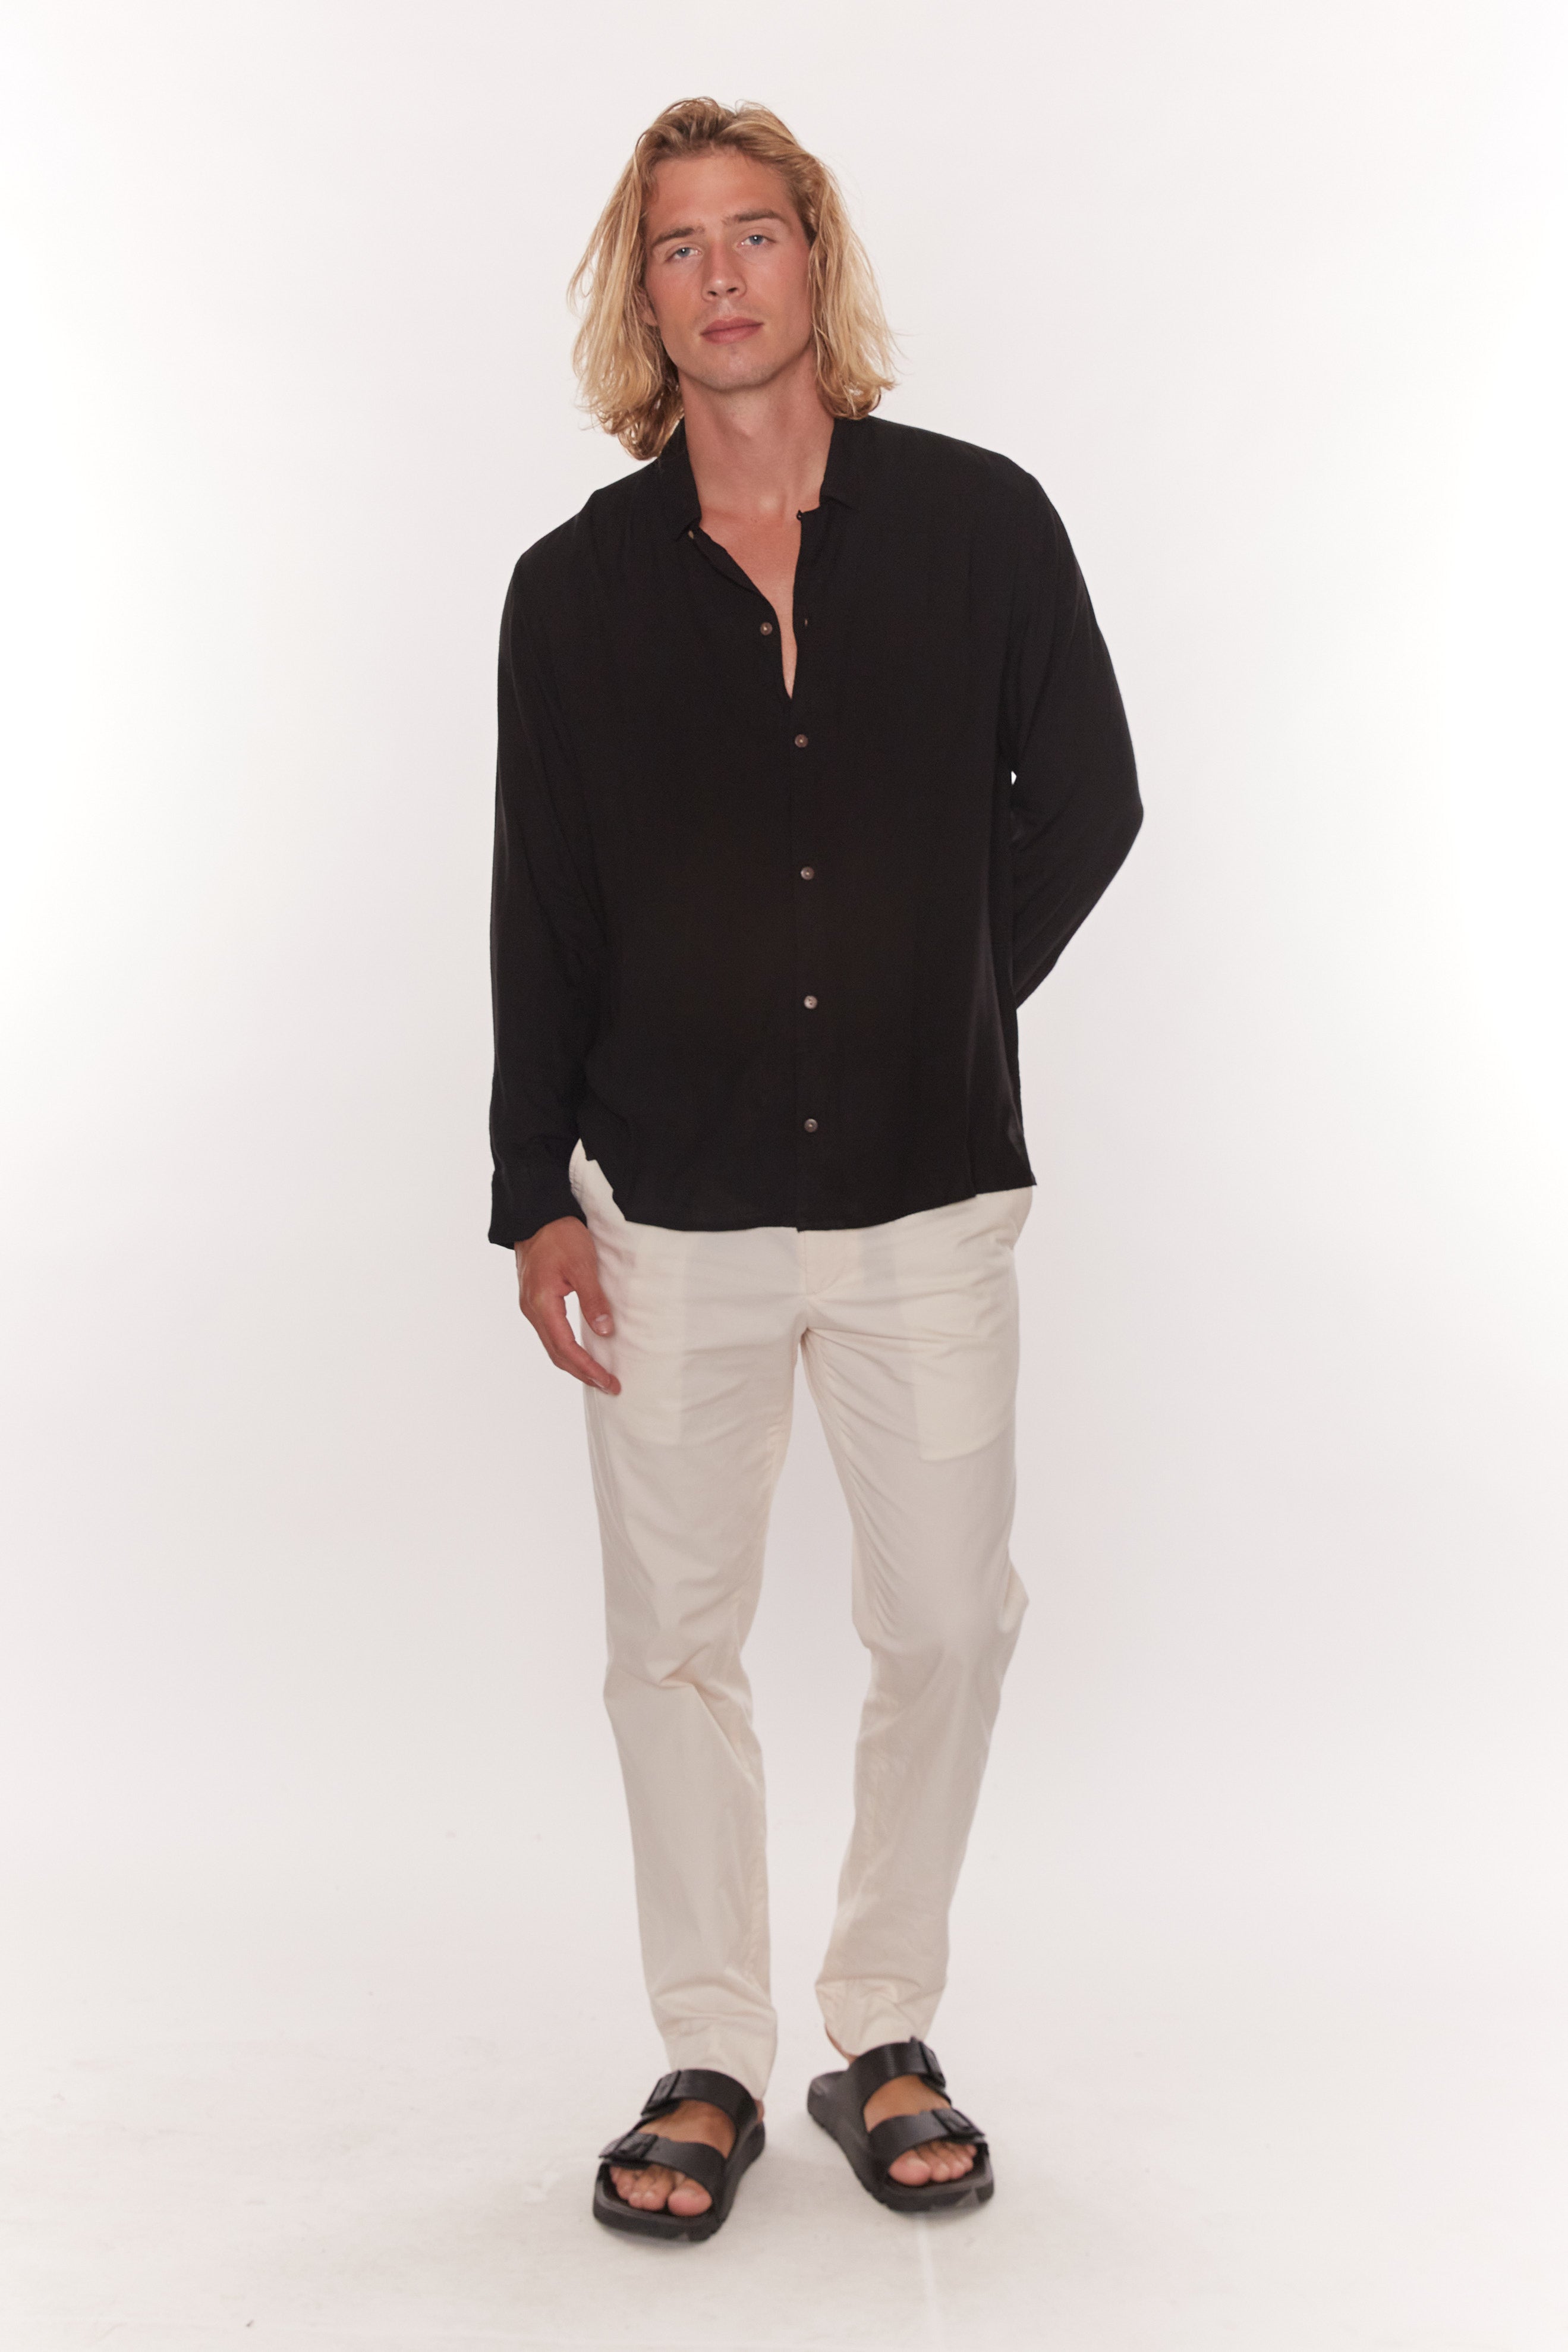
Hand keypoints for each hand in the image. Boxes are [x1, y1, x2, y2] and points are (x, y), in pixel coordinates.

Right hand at [514, 1218, 620, 1394]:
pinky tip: (581, 1351)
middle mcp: (532, 1310)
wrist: (536, 1214)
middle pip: (556, 1353)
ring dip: (574, 1363)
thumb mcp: (582, 1265)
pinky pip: (550, 1333)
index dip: (587, 1368)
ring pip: (552, 1345)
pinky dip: (566, 1348)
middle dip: (582, 1372)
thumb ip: (593, 1299)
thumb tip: (605, 1331)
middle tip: (608, 1385)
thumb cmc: (560, 1235)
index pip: (566, 1348)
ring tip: (597, 1374)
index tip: (607, 1380)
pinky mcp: (535, 1300)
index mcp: (542, 1304)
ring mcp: (531, 1306)